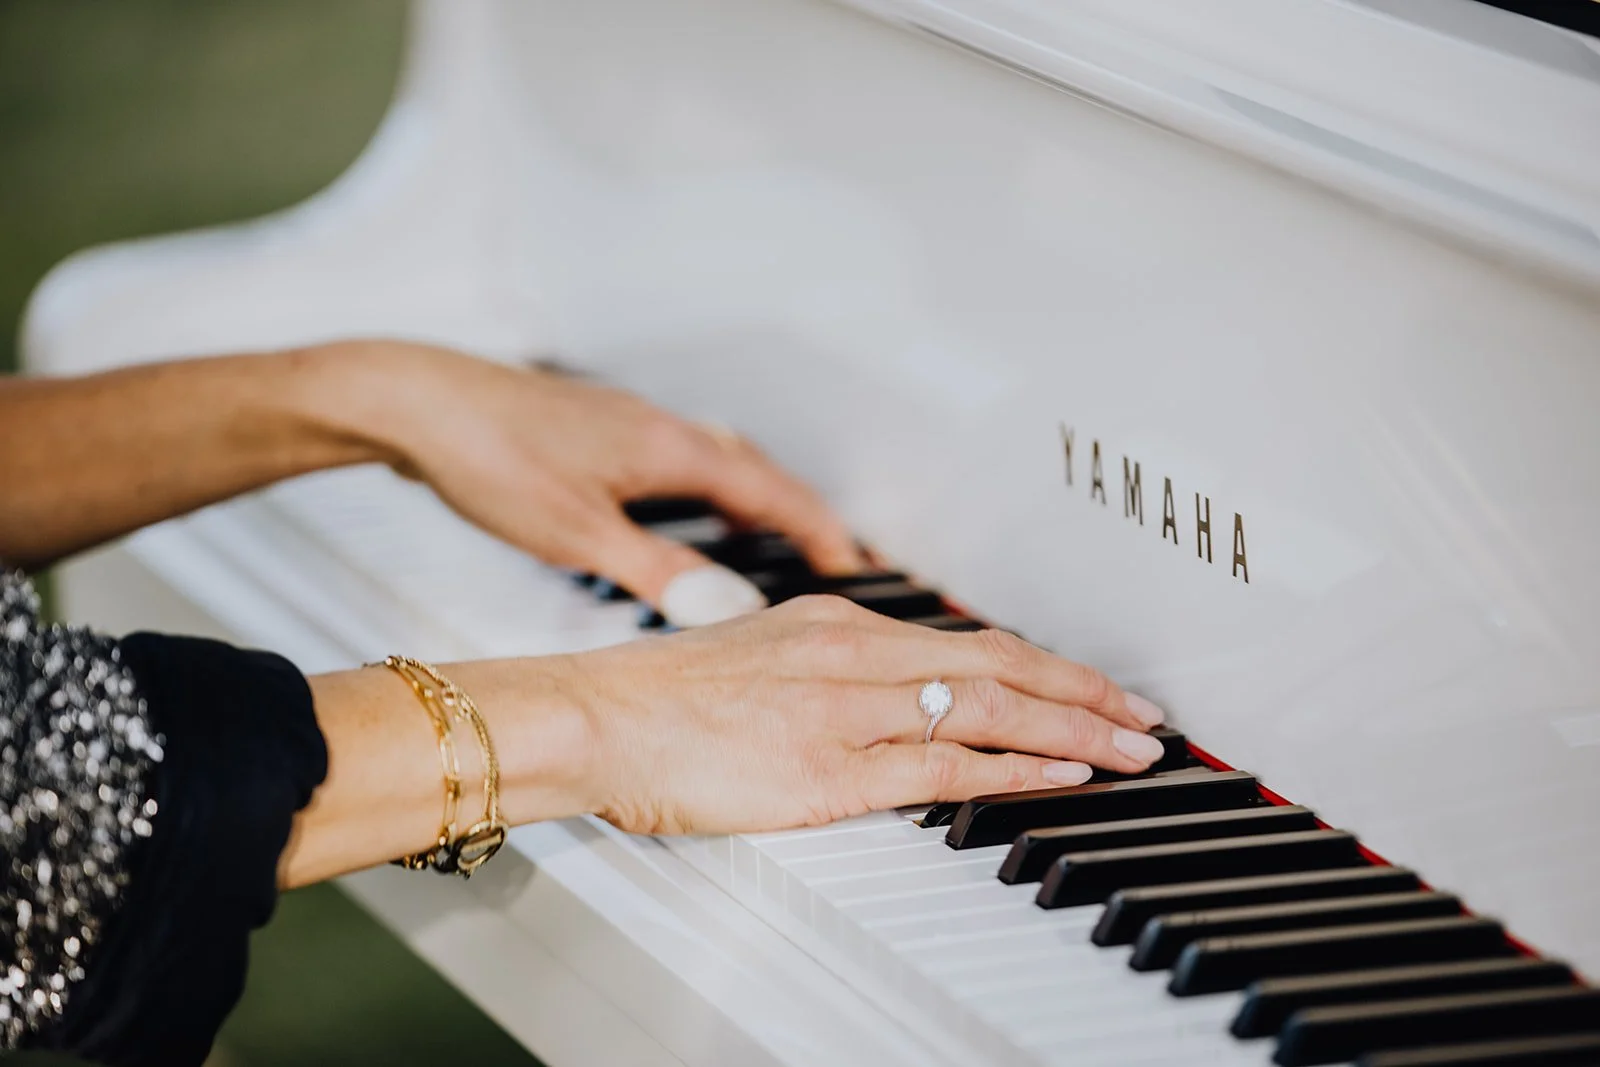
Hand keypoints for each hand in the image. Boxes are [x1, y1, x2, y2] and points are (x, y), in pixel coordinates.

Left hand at [360, 342, 864, 623]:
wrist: (418, 402)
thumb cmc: (490, 456)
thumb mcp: (580, 535)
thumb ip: (661, 574)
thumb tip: (730, 613)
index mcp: (672, 449)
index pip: (775, 494)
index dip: (822, 534)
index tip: (858, 570)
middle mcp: (662, 428)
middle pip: (758, 474)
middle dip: (800, 518)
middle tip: (829, 562)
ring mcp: (630, 425)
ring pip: (718, 463)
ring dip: (754, 503)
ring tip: (771, 545)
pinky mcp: (599, 431)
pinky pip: (680, 461)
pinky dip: (706, 493)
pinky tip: (680, 516)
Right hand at [538, 596, 1168, 835]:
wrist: (594, 715)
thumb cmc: (660, 695)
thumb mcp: (759, 655)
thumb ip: (827, 669)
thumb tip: (882, 692)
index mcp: (840, 625)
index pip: (970, 641)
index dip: (1045, 663)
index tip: (1092, 683)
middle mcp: (855, 654)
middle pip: (1000, 664)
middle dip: (1085, 689)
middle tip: (1144, 714)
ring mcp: (846, 710)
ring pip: (988, 708)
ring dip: (1074, 727)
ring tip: (1131, 748)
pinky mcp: (828, 769)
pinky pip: (944, 767)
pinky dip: (1014, 766)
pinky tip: (1061, 772)